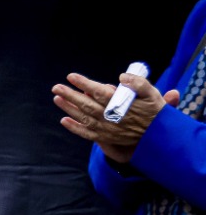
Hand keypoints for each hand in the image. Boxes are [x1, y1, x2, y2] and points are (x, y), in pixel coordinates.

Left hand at [55, 69, 175, 165]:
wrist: (159, 136)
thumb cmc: (154, 112)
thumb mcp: (152, 94)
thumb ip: (138, 83)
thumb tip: (122, 77)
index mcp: (120, 104)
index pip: (98, 92)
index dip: (83, 84)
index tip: (71, 76)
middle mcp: (110, 117)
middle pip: (86, 104)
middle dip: (70, 95)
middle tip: (56, 87)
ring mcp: (106, 128)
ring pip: (83, 117)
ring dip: (69, 108)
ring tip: (57, 98)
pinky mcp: (105, 137)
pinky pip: (86, 133)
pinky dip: (74, 127)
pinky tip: (64, 120)